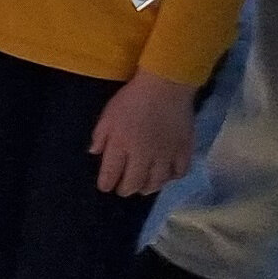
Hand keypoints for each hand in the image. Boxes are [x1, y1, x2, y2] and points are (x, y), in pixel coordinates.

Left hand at [90, 73, 195, 197]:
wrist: (165, 88)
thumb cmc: (131, 99)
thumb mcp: (107, 115)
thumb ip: (100, 136)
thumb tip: (94, 153)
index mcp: (121, 146)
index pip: (111, 173)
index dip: (107, 183)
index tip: (105, 188)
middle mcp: (143, 156)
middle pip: (134, 182)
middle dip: (126, 189)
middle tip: (123, 190)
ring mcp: (165, 155)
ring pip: (157, 182)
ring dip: (148, 188)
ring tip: (143, 188)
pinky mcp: (184, 151)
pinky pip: (180, 172)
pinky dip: (172, 178)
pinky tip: (167, 176)